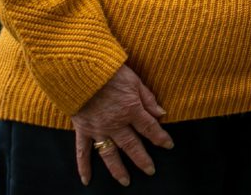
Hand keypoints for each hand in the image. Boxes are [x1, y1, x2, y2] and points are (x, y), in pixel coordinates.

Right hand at [71, 65, 173, 185]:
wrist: (81, 68)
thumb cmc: (111, 72)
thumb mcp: (135, 81)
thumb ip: (148, 99)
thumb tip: (162, 113)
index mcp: (131, 110)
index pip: (150, 128)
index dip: (160, 137)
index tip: (169, 145)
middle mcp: (116, 124)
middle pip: (132, 145)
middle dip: (143, 159)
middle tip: (150, 170)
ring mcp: (98, 129)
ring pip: (110, 154)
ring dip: (118, 169)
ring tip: (125, 181)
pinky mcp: (82, 129)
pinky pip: (82, 152)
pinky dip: (83, 167)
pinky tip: (87, 180)